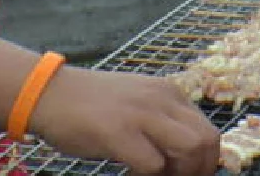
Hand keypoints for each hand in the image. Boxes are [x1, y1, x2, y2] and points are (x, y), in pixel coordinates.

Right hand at [31, 65, 219, 175]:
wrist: (50, 93)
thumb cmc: (91, 104)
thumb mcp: (137, 102)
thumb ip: (162, 120)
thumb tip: (186, 155)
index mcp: (169, 93)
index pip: (208, 130)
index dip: (205, 161)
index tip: (188, 174)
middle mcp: (162, 99)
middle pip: (207, 141)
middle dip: (200, 170)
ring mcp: (142, 114)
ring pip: (190, 149)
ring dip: (180, 174)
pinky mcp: (119, 132)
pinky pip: (153, 165)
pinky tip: (132, 174)